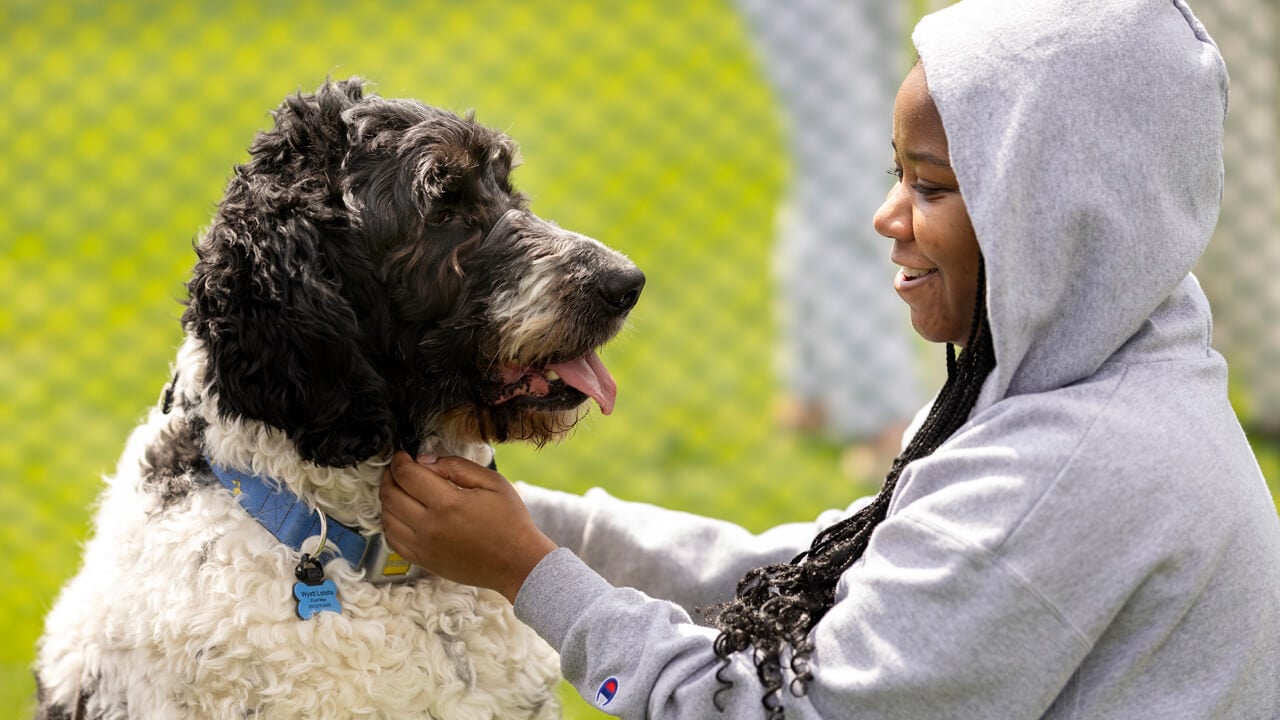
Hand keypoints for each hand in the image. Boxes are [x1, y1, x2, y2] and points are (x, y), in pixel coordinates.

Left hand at [380, 451, 556, 603]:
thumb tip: (425, 460)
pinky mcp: (423, 561)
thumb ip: (457, 466)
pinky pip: (392, 540)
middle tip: (397, 468)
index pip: (407, 476)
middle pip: (390, 496)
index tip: (402, 455)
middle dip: (389, 476)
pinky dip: (390, 524)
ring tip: (399, 489)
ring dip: (387, 499)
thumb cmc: (510, 521)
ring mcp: (424, 547)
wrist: (517, 563)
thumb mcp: (492, 482)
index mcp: (448, 504)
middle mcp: (430, 527)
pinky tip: (401, 514)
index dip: (399, 461)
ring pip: (387, 518)